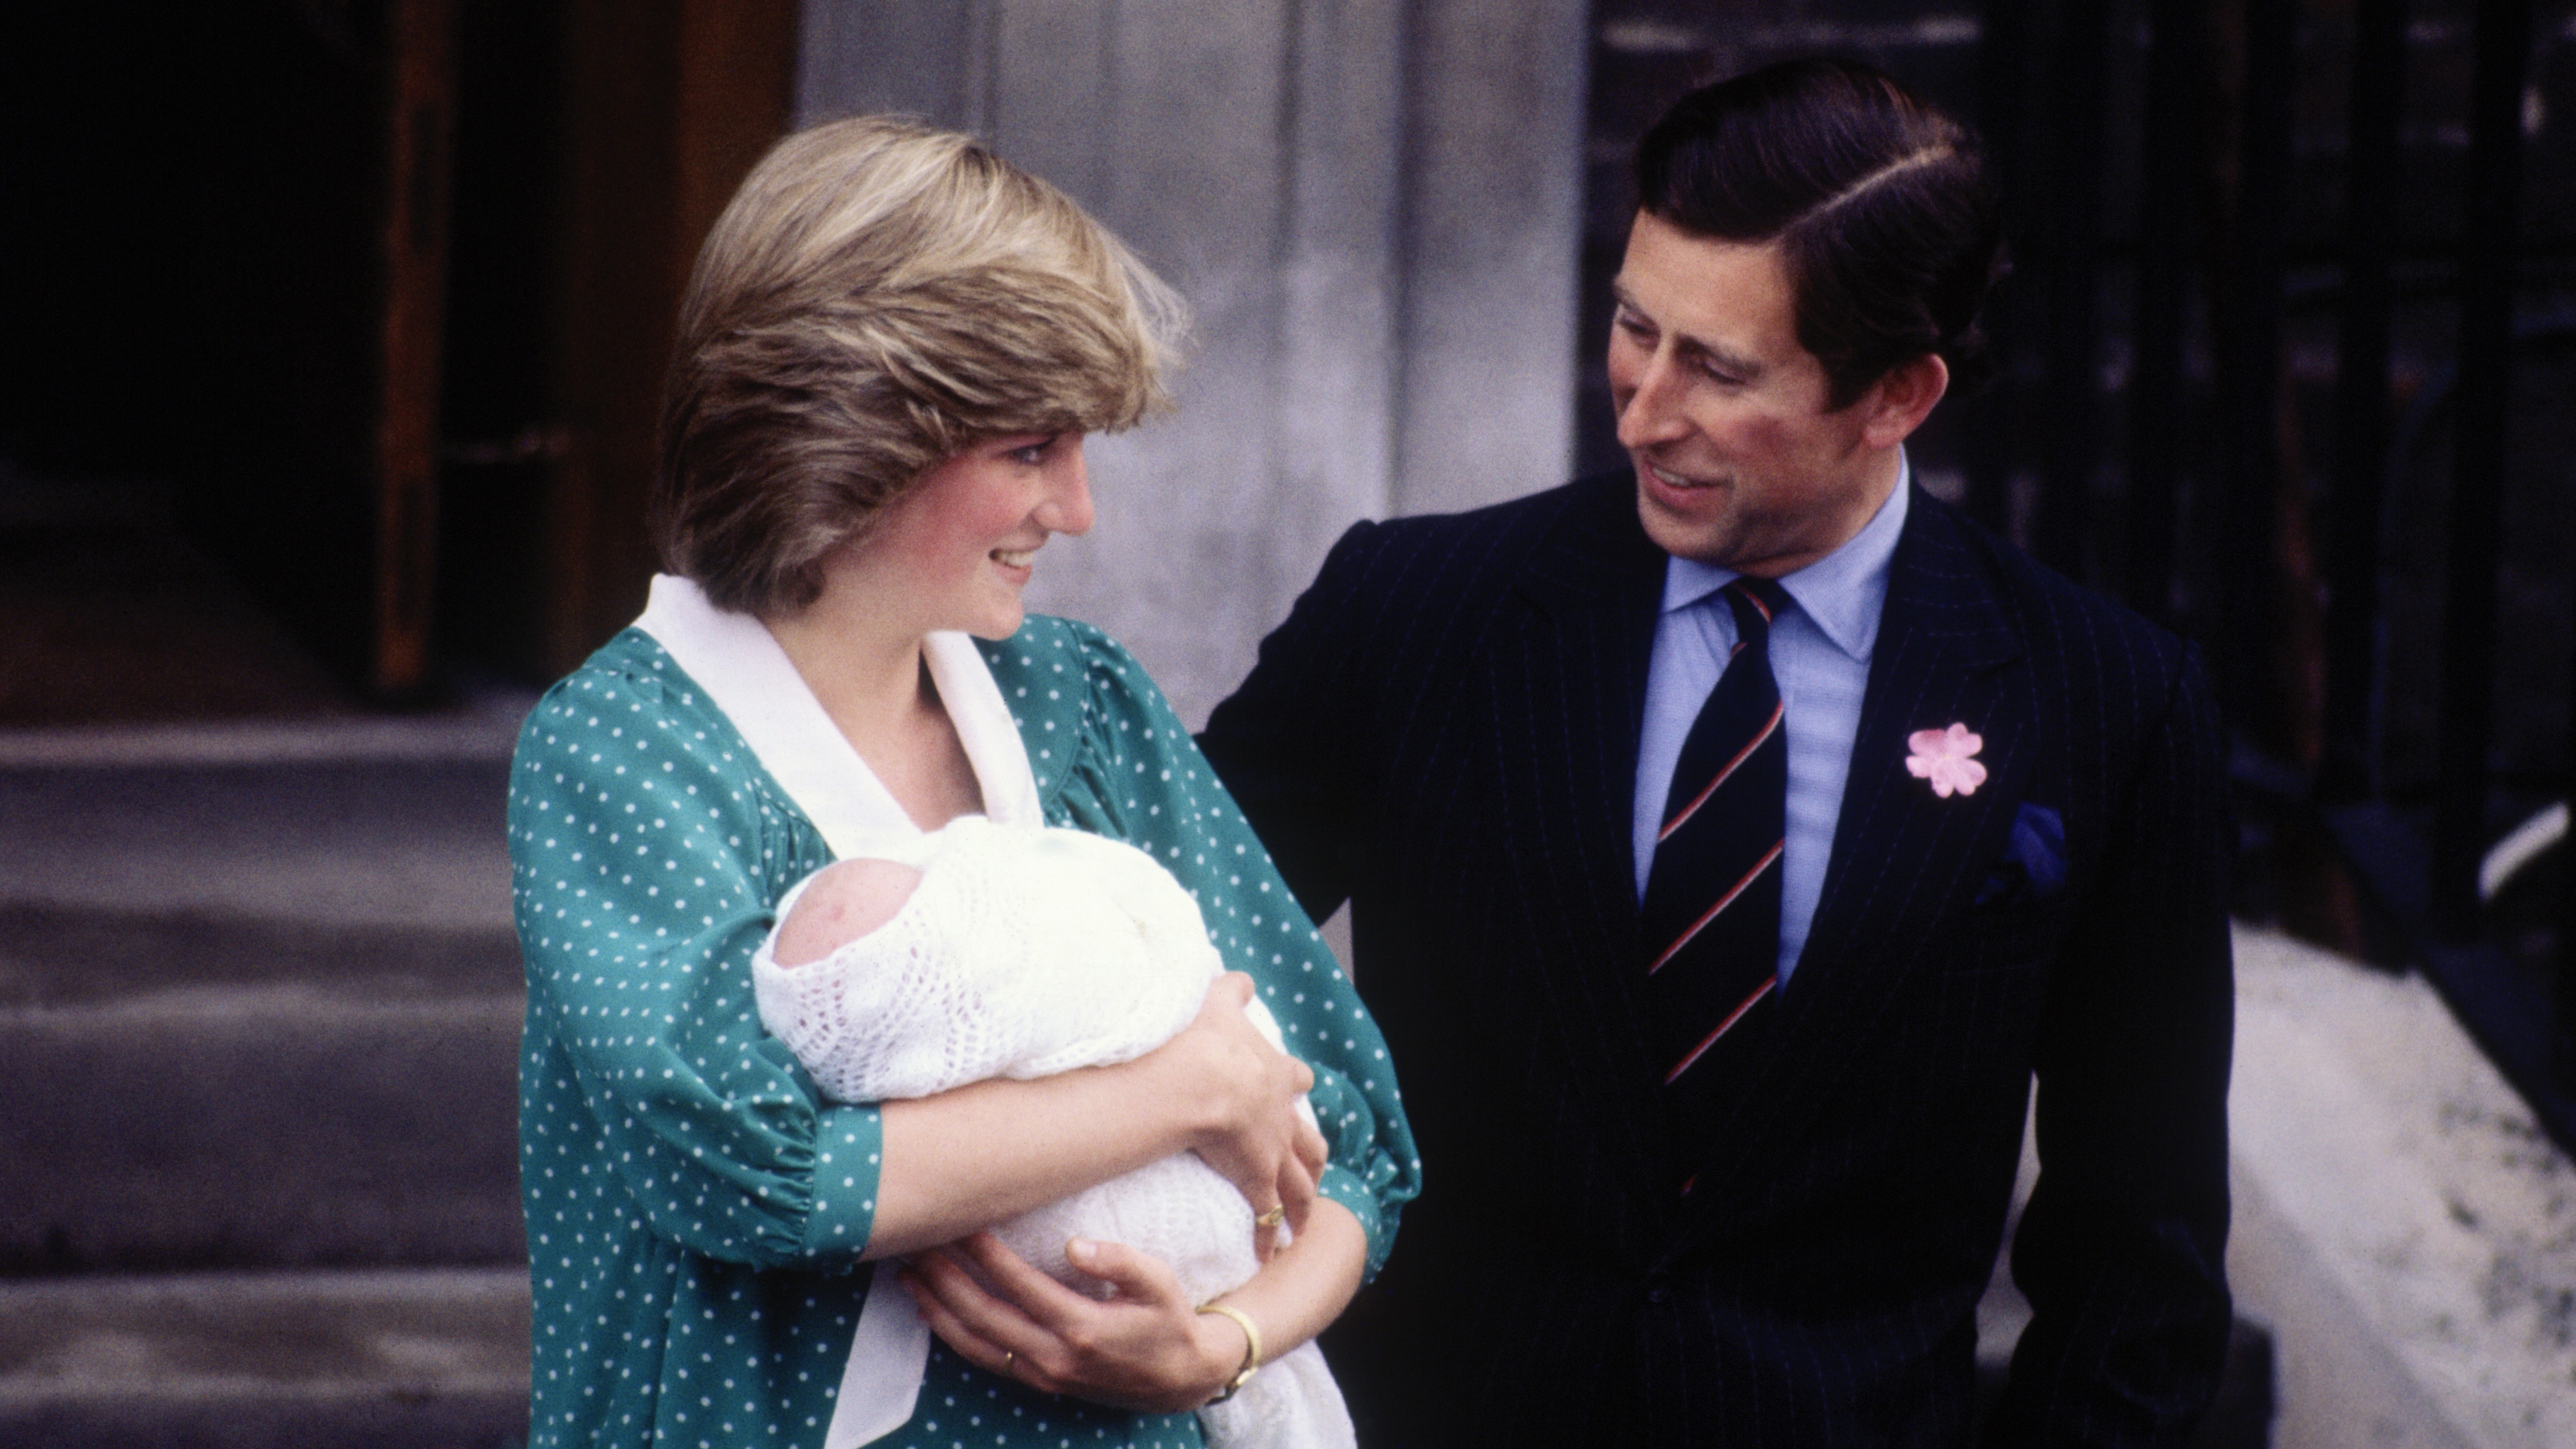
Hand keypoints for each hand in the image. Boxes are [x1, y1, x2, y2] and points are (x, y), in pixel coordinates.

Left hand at [899, 1233, 1244, 1413]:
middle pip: (984, 1314)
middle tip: (919, 1241)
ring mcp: (1042, 1373)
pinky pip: (983, 1359)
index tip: (963, 1221)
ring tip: (907, 1275)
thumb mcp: (1161, 1284)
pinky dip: (951, 1334)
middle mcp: (1055, 1356)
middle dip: (946, 1276)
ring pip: (974, 1343)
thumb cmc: (1170, 1320)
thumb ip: (1121, 1261)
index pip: (1020, 1286)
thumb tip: (1074, 1244)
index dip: (987, 1254)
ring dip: (937, 1307)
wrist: (1182, 1378)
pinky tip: (931, 1310)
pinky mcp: (1037, 1381)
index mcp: (1083, 1328)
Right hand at [1160, 974, 1329, 1257]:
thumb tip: (1240, 977)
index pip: (1295, 1079)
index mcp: (1276, 1077)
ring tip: (1301, 1228)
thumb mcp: (1220, 1005)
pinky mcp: (1256, 1180)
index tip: (1298, 1087)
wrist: (1205, 1080)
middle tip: (1315, 1171)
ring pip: (1299, 1186)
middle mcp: (1283, 1118)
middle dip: (1313, 1159)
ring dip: (1302, 1208)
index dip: (1296, 1084)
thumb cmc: (1209, 1041)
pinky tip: (1268, 1254)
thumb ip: (1231, 990)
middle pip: (1310, 1143)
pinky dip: (1270, 1237)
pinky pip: (1267, 1216)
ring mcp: (1274, 1152)